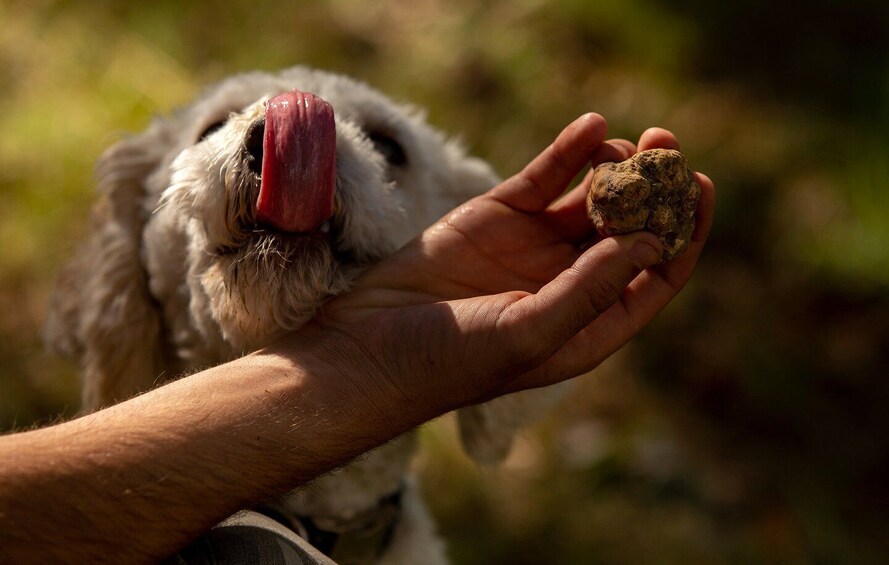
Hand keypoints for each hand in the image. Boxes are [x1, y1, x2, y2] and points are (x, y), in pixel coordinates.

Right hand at [302, 114, 714, 417]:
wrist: (367, 348)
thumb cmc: (451, 361)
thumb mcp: (529, 331)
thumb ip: (590, 289)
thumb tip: (653, 242)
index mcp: (588, 323)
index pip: (654, 276)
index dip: (682, 234)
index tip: (697, 189)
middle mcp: (568, 282)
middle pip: (629, 228)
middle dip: (653, 189)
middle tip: (667, 147)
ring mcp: (532, 247)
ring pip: (591, 197)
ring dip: (615, 166)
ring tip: (625, 142)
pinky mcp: (496, 217)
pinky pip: (543, 179)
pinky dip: (568, 152)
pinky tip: (590, 127)